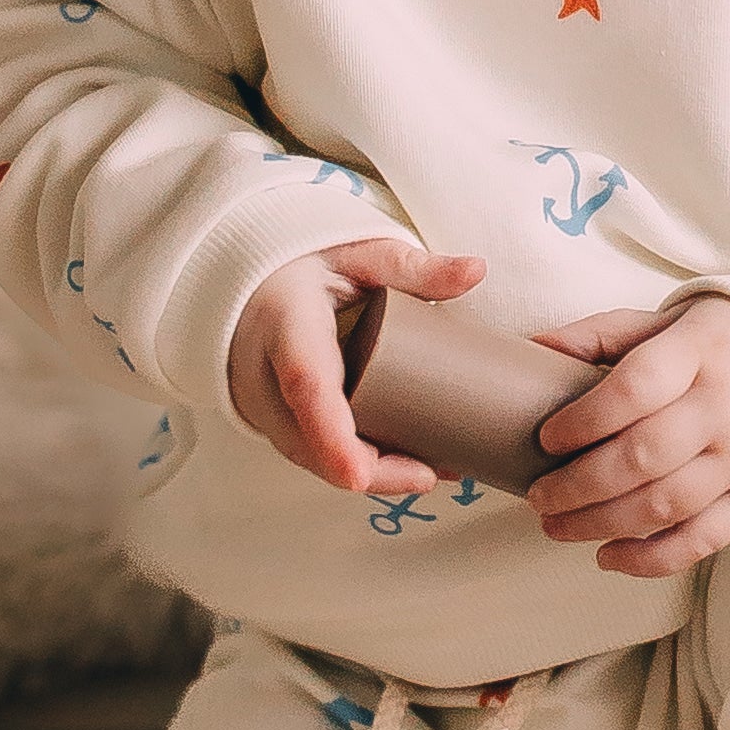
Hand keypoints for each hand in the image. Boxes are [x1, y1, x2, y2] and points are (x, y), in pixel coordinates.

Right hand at [225, 230, 485, 495]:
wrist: (254, 286)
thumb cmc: (308, 270)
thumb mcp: (359, 255)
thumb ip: (412, 267)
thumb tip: (475, 271)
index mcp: (286, 324)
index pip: (305, 384)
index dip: (330, 435)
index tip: (359, 474)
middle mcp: (264, 375)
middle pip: (308, 441)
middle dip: (369, 470)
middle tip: (431, 474)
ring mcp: (265, 406)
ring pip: (311, 457)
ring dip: (369, 475)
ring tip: (432, 473)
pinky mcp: (276, 422)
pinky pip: (311, 454)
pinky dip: (355, 467)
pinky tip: (405, 470)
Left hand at [528, 289, 729, 575]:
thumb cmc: (712, 345)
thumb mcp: (662, 322)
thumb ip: (598, 335)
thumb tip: (532, 350)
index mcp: (699, 351)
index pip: (638, 387)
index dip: (586, 418)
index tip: (546, 437)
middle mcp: (725, 406)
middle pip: (646, 455)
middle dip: (581, 484)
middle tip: (538, 496)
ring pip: (667, 504)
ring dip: (602, 523)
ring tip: (555, 526)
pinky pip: (703, 539)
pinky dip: (652, 559)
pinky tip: (607, 556)